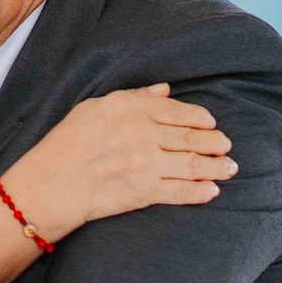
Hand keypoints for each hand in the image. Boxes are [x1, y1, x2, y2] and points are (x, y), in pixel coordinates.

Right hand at [14, 85, 236, 237]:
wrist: (50, 184)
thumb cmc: (65, 143)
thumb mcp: (94, 108)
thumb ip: (133, 97)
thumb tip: (165, 91)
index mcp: (130, 108)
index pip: (179, 111)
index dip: (201, 119)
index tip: (211, 124)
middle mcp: (143, 133)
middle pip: (191, 137)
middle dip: (215, 142)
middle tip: (227, 146)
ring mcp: (146, 163)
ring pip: (193, 163)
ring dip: (216, 167)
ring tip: (230, 168)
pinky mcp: (145, 191)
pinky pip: (181, 190)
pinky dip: (201, 191)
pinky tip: (212, 190)